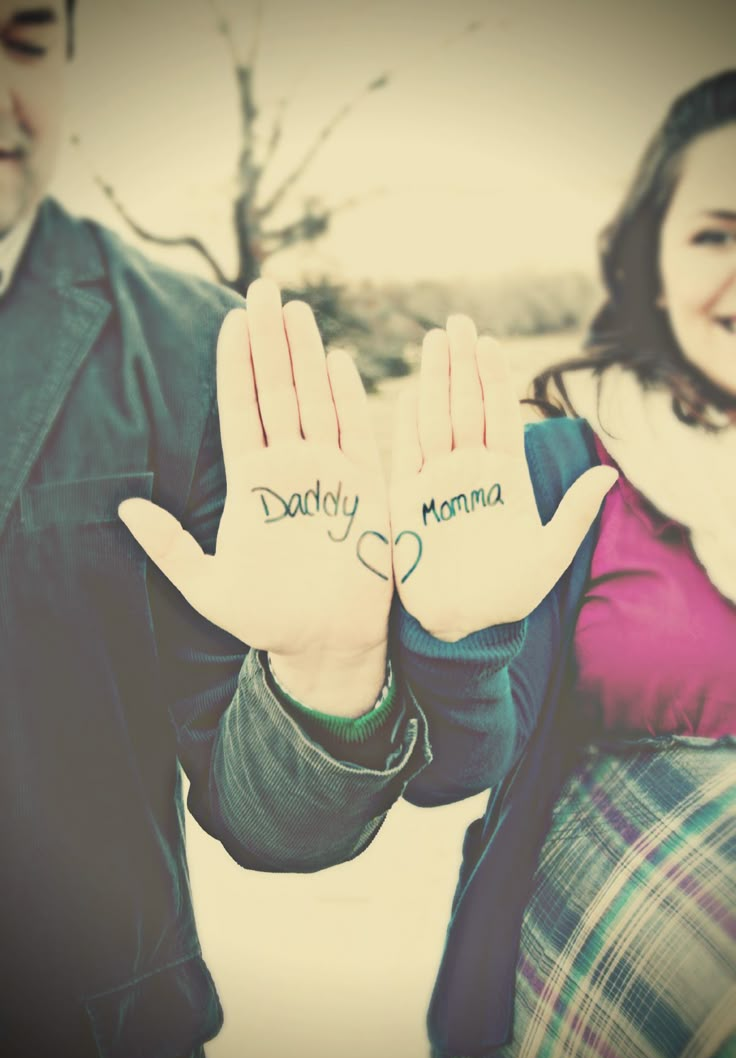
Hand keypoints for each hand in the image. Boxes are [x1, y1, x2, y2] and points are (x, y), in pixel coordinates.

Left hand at [118, 279, 391, 714]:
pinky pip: (357, 434)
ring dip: (306, 356)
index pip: (241, 409)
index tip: (231, 320)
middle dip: (271, 341)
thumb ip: (168, 544)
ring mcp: (328, 475)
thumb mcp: (205, 584)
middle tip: (265, 289)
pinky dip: (348, 400)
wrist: (323, 644)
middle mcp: (290, 469)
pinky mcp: (363, 490)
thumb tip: (124, 506)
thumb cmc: (265, 619)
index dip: (236, 365)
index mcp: (252, 483)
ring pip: (315, 402)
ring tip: (296, 310)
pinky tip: (339, 362)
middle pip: (278, 391)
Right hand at [389, 316, 616, 640]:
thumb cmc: (509, 593)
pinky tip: (409, 395)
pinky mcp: (408, 501)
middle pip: (464, 406)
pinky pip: (405, 456)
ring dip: (434, 382)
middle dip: (461, 365)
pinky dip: (406, 426)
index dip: (494, 379)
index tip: (490, 343)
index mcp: (504, 476)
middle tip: (457, 323)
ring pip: (435, 421)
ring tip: (434, 342)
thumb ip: (574, 513)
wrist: (464, 623)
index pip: (498, 416)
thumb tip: (610, 476)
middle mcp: (469, 471)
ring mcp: (437, 483)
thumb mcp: (551, 554)